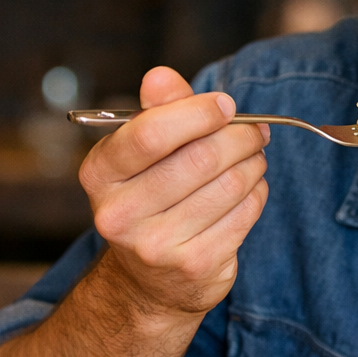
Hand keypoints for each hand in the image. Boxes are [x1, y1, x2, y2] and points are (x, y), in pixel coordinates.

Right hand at [79, 66, 269, 316]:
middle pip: (201, 158)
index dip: (198, 113)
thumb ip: (158, 112)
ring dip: (254, 164)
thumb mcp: (144, 154)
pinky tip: (250, 190)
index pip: (151, 134)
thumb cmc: (152, 199)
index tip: (226, 105)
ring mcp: (156, 245)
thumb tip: (161, 75)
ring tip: (254, 158)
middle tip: (255, 131)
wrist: (150, 281)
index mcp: (100, 174)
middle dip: (239, 137)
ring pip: (230, 185)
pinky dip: (257, 194)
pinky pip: (245, 214)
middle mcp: (120, 213)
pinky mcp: (194, 265)